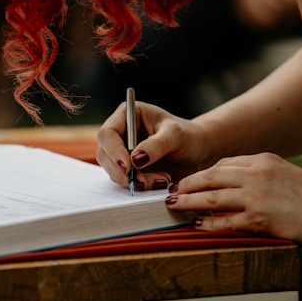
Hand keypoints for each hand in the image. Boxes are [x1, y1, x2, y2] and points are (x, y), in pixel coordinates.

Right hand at [96, 101, 211, 190]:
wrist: (197, 152)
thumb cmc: (187, 136)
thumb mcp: (175, 135)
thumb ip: (156, 145)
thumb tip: (135, 158)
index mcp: (128, 115)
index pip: (108, 133)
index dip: (113, 151)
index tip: (128, 166)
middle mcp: (121, 133)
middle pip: (105, 154)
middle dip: (123, 171)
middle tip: (143, 181)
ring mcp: (122, 152)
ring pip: (113, 170)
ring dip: (134, 181)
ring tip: (161, 180)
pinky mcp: (129, 169)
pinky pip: (125, 180)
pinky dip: (139, 185)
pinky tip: (158, 182)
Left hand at [165, 153, 301, 248]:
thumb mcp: (286, 173)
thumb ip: (260, 174)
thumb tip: (233, 184)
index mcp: (264, 159)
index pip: (224, 163)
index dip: (203, 173)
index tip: (191, 181)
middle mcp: (257, 174)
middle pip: (212, 176)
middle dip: (188, 183)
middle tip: (172, 190)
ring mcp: (257, 196)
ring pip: (212, 197)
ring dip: (189, 200)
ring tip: (174, 204)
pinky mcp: (260, 219)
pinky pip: (225, 221)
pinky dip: (208, 223)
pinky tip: (196, 224)